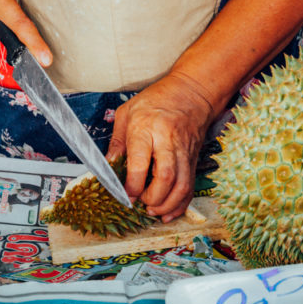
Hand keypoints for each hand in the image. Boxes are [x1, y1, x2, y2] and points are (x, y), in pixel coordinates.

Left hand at [107, 72, 216, 221]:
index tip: (126, 196)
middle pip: (165, 177)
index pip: (140, 162)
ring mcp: (184, 152)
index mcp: (147, 128)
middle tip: (141, 203)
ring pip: (182, 185)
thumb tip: (108, 167)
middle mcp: (168, 141)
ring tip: (154, 211)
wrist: (193, 92)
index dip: (132, 185)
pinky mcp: (193, 159)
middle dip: (153, 198)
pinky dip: (181, 203)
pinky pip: (191, 186)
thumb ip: (117, 142)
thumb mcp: (127, 113)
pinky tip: (169, 211)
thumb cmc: (157, 99)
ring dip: (168, 205)